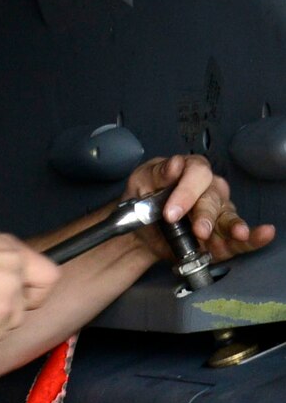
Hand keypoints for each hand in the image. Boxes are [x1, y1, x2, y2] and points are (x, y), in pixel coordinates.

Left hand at [122, 155, 274, 261]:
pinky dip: (253, 237)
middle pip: (214, 198)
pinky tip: (263, 234)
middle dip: (205, 215)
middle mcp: (210, 190)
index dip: (186, 192)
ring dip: (233, 226)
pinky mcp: (222, 236)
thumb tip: (174, 164)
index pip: (197, 174)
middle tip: (197, 230)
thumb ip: (158, 173)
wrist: (139, 229)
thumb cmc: (143, 198)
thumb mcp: (142, 181)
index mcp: (190, 171)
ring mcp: (218, 213)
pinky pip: (241, 237)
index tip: (170, 212)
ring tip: (237, 233)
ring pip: (229, 217)